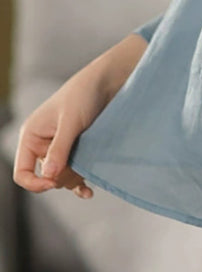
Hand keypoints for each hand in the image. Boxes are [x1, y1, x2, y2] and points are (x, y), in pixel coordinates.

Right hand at [11, 33, 147, 198]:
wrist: (108, 81)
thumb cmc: (84, 94)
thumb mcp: (71, 122)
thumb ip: (60, 148)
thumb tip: (49, 176)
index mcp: (32, 136)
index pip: (22, 172)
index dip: (35, 183)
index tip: (54, 182)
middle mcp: (42, 144)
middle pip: (45, 177)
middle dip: (61, 179)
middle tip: (80, 173)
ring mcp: (60, 147)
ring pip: (61, 176)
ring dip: (74, 180)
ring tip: (89, 182)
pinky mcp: (77, 148)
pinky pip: (74, 172)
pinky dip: (80, 182)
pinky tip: (88, 190)